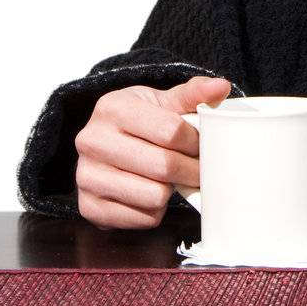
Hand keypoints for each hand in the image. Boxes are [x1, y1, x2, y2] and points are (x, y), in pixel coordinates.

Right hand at [73, 75, 230, 228]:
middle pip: (164, 166)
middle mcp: (92, 140)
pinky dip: (156, 211)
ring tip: (171, 179)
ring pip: (154, 196)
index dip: (195, 142)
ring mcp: (86, 175)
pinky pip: (142, 219)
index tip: (199, 145)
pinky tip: (151, 193)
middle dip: (192, 170)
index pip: (171, 131)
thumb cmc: (142, 122)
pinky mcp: (89, 207)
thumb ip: (194, 94)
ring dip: (172, 191)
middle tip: (199, 169)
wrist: (108, 146)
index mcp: (113, 107)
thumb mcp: (165, 101)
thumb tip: (220, 86)